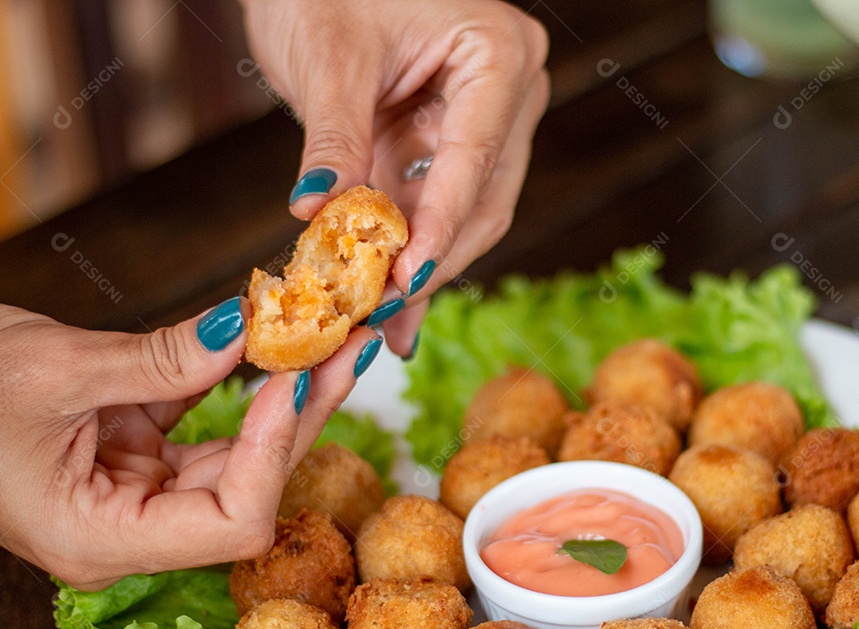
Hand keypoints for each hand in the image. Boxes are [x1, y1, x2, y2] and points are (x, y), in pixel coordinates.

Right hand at [0, 300, 378, 589]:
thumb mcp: (57, 371)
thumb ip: (161, 360)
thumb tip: (250, 330)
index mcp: (100, 540)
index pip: (231, 521)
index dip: (274, 452)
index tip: (293, 377)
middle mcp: (130, 530)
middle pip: (249, 484)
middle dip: (302, 413)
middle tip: (350, 345)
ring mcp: (138, 494)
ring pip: (238, 454)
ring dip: (285, 396)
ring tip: (334, 337)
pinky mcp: (139, 456)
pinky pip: (207, 426)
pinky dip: (240, 385)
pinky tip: (281, 346)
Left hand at [239, 0, 550, 354]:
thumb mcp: (328, 56)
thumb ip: (335, 138)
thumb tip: (320, 213)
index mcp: (499, 53)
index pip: (475, 158)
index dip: (439, 226)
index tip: (404, 278)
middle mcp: (510, 90)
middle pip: (484, 198)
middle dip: (432, 258)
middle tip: (382, 312)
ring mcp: (489, 117)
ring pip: (466, 212)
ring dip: (420, 262)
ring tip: (379, 318)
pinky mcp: (452, 139)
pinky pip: (436, 203)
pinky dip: (406, 245)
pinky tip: (389, 299)